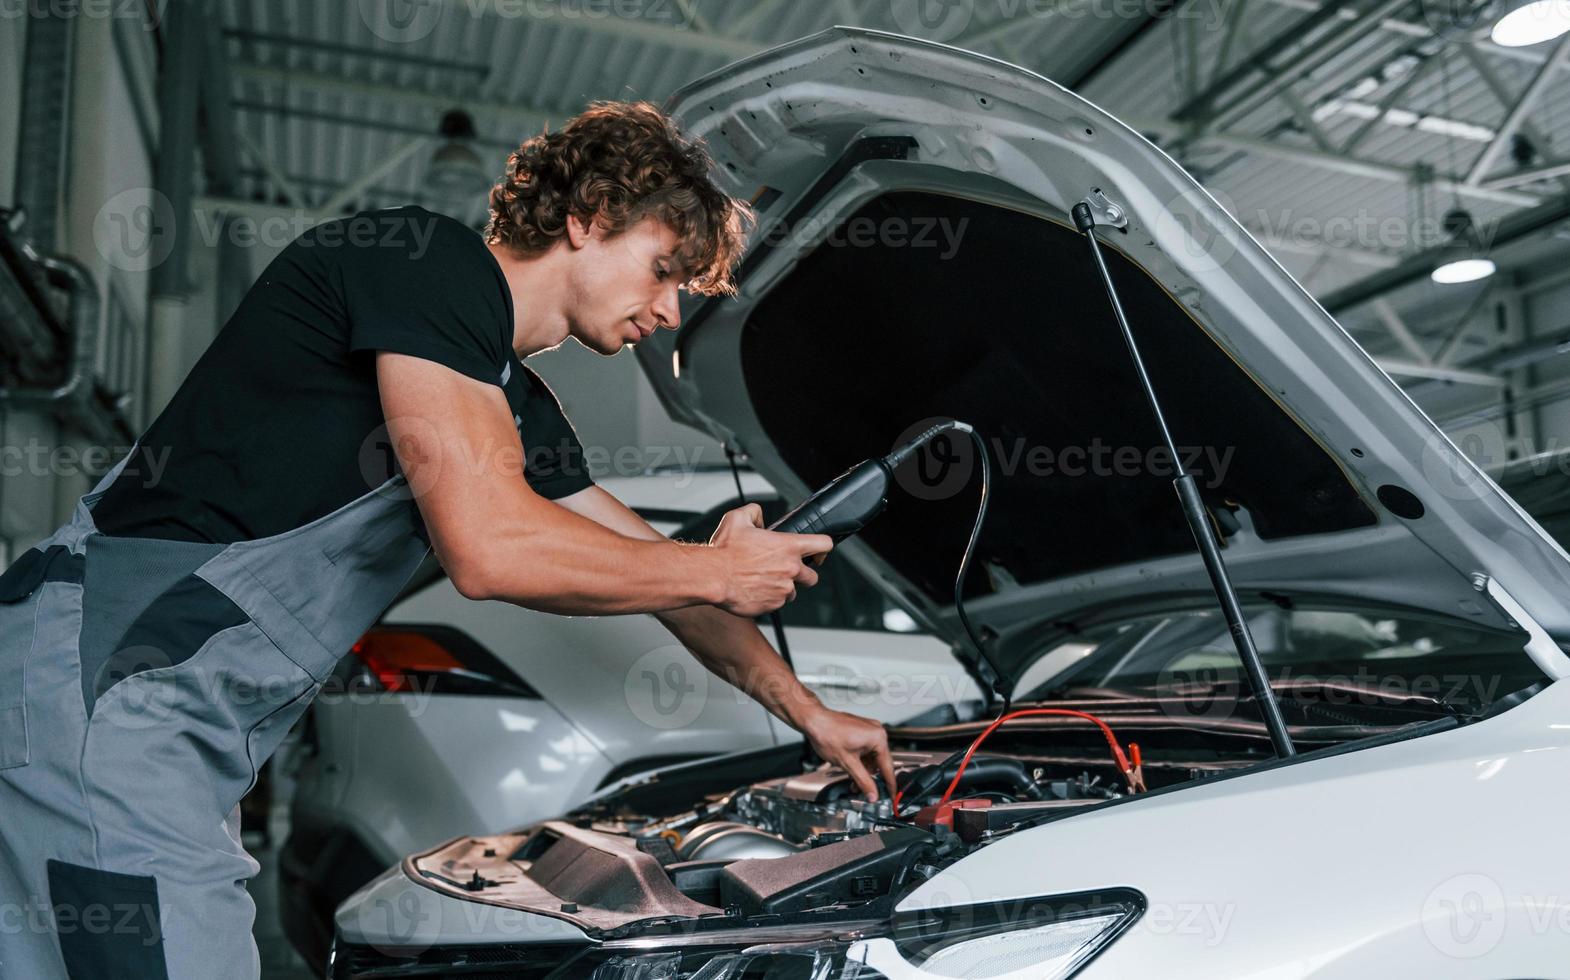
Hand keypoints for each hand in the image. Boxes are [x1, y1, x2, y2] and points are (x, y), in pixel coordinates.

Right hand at [709, 504, 832, 617]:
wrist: (712, 577)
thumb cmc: (724, 550)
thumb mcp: (737, 518)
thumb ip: (754, 512)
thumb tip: (759, 517)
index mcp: (788, 547)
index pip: (824, 544)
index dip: (822, 546)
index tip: (818, 550)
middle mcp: (791, 570)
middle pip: (813, 576)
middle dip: (802, 574)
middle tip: (786, 569)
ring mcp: (783, 590)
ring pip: (792, 592)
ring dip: (783, 587)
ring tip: (763, 580)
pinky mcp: (772, 605)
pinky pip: (776, 603)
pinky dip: (769, 598)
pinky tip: (754, 589)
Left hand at [799, 704, 898, 802]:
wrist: (814, 721)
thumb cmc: (827, 734)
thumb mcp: (847, 763)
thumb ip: (863, 781)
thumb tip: (873, 794)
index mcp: (878, 738)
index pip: (888, 767)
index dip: (889, 784)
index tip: (892, 795)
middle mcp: (876, 732)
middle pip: (879, 763)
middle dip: (870, 777)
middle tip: (864, 791)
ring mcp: (869, 730)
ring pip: (871, 758)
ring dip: (863, 770)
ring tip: (853, 780)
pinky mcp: (861, 731)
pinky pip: (865, 750)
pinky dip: (860, 761)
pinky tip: (851, 769)